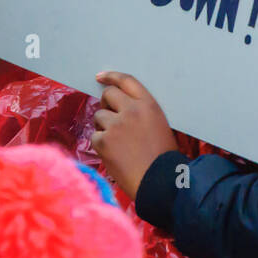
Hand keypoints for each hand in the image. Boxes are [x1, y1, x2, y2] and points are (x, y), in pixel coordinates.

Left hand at [91, 71, 178, 198]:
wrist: (159, 181)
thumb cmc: (163, 157)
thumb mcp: (159, 125)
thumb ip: (141, 112)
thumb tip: (119, 107)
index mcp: (149, 105)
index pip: (127, 81)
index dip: (112, 76)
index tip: (101, 77)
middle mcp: (131, 110)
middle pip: (108, 95)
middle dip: (105, 103)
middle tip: (108, 115)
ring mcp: (116, 125)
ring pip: (98, 116)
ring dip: (103, 126)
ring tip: (117, 142)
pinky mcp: (103, 141)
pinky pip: (95, 136)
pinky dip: (101, 144)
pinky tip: (113, 154)